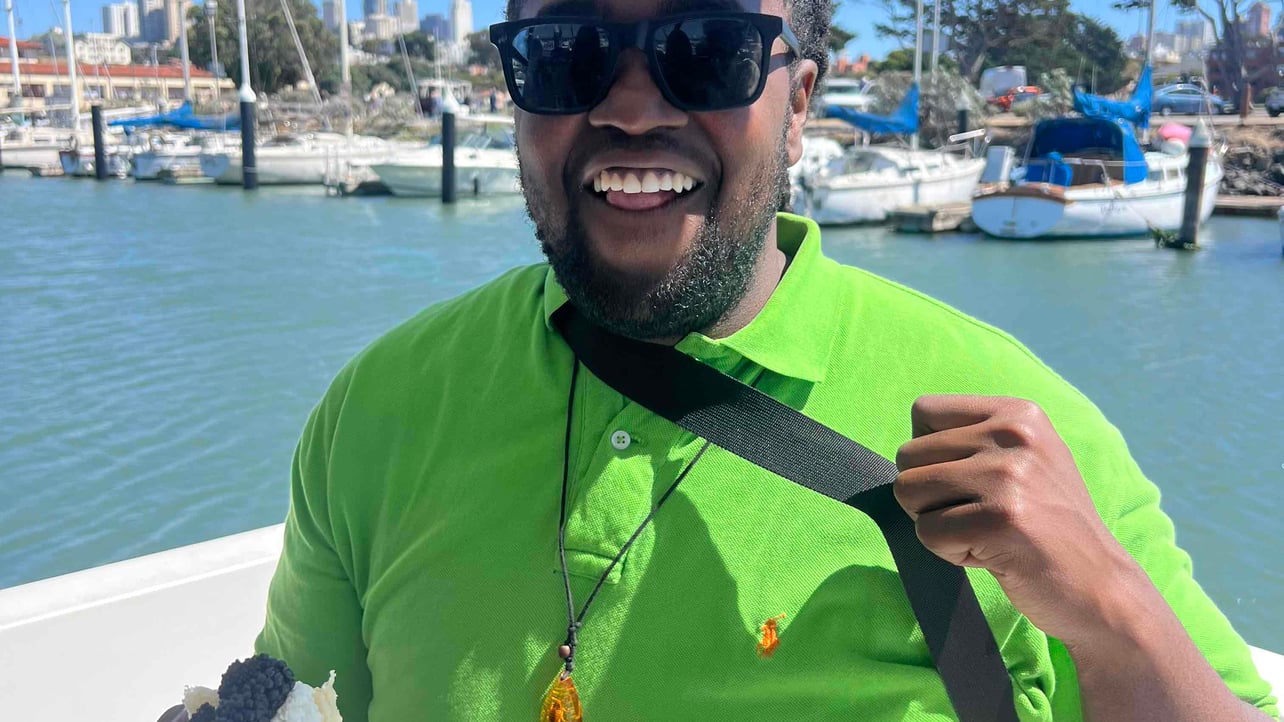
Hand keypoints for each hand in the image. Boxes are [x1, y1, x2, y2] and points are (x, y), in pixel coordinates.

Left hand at [894, 395, 1143, 644]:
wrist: (1101, 588)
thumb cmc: (1049, 526)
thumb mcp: (1025, 460)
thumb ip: (973, 440)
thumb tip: (904, 447)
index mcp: (1018, 413)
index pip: (924, 411)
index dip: (927, 453)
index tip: (965, 480)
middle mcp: (1014, 435)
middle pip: (908, 455)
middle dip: (928, 494)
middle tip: (977, 515)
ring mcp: (1008, 477)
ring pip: (909, 492)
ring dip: (935, 523)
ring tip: (984, 533)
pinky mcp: (999, 521)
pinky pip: (926, 533)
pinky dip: (950, 552)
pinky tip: (992, 555)